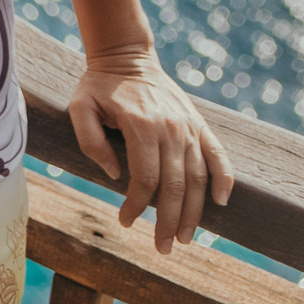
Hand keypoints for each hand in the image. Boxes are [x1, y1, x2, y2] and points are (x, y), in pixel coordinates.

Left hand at [68, 52, 235, 253]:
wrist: (125, 55)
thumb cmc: (98, 85)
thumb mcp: (80, 107)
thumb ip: (91, 142)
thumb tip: (115, 175)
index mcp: (141, 126)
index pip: (145, 179)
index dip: (136, 206)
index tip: (125, 221)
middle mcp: (170, 128)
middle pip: (175, 185)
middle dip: (168, 220)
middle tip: (163, 248)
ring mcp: (188, 126)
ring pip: (198, 177)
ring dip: (194, 211)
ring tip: (186, 237)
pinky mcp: (199, 123)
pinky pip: (218, 154)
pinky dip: (224, 178)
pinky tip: (221, 202)